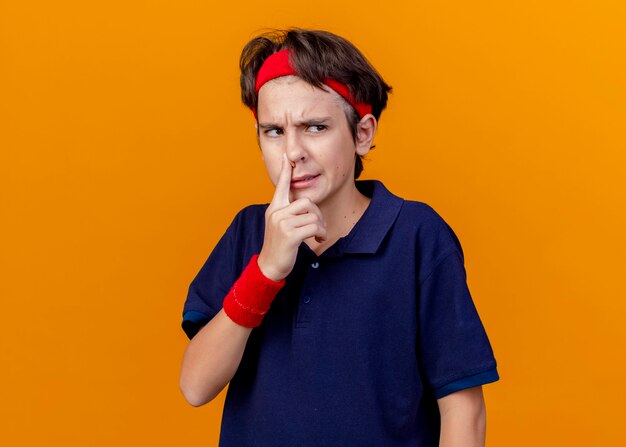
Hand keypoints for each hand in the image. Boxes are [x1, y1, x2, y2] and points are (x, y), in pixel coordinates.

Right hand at [258, 154, 326, 280]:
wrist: (270, 265)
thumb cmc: (279, 246)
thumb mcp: (281, 225)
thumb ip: (288, 213)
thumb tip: (303, 206)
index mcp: (274, 208)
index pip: (281, 185)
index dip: (284, 171)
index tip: (286, 156)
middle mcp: (276, 212)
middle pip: (307, 202)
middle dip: (318, 214)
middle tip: (319, 227)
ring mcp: (282, 223)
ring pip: (313, 215)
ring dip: (321, 226)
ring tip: (319, 234)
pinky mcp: (290, 235)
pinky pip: (314, 227)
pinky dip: (321, 233)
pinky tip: (319, 240)